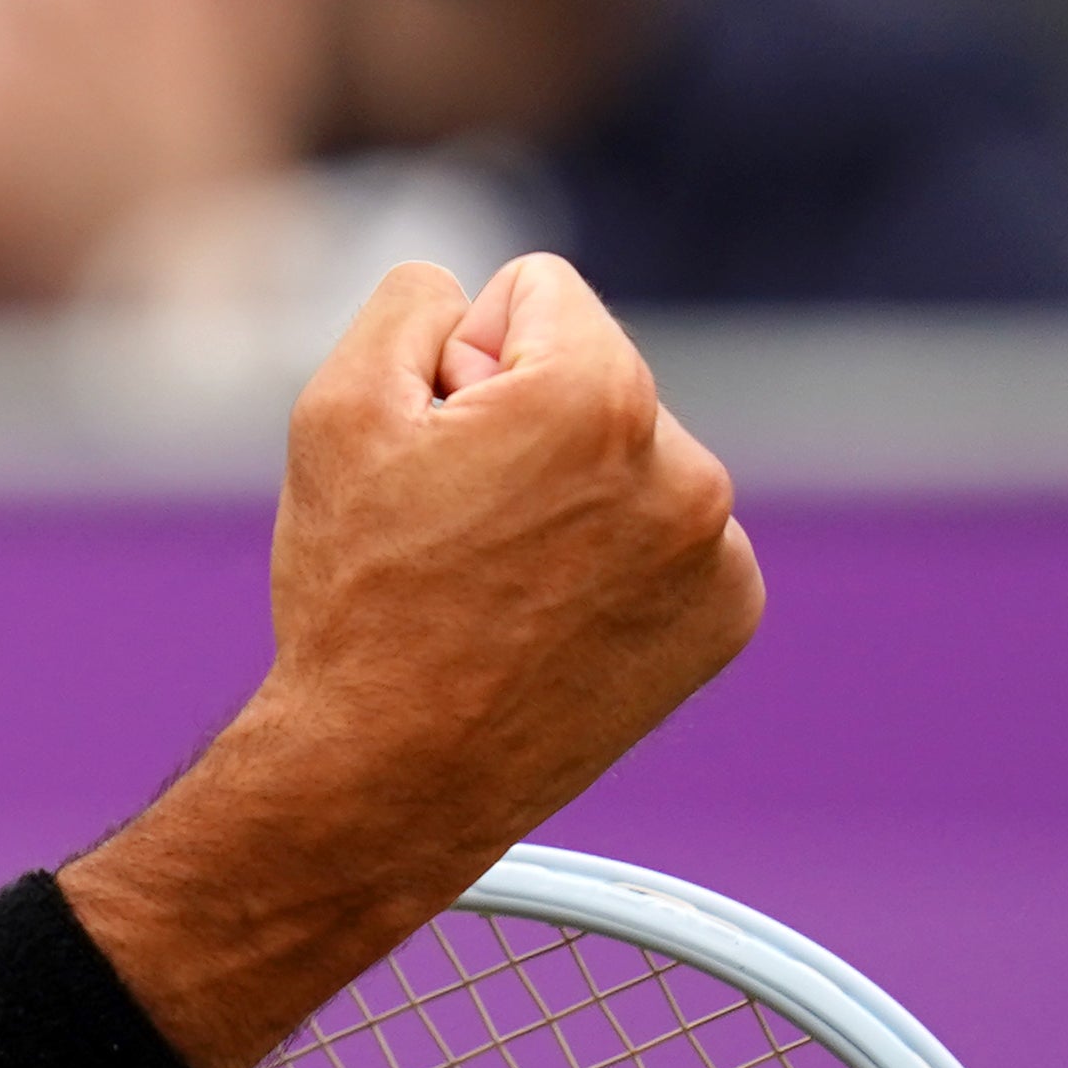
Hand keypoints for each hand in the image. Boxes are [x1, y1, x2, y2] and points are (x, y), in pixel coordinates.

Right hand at [70, 252, 759, 1067]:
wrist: (393, 776)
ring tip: (501, 577)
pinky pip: (669, 530)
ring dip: (570, 489)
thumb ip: (412, 301)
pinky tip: (552, 615)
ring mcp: (719, 550)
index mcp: (598, 395)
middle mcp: (686, 465)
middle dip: (524, 419)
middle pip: (590, 372)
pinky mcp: (729, 614)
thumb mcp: (339, 407)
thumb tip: (472, 297)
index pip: (536, 291)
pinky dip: (615, 557)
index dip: (462, 358)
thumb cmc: (356, 595)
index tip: (437, 448)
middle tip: (459, 526)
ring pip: (630, 452)